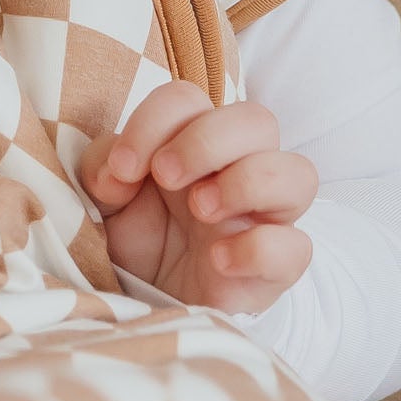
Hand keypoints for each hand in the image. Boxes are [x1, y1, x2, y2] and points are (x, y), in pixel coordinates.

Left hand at [78, 79, 316, 313]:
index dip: (154, 121)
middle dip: (206, 142)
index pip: (189, 99)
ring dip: (246, 183)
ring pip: (298, 174)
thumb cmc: (134, 237)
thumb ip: (102, 167)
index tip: (123, 168)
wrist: (147, 301)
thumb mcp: (102, 198)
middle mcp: (237, 170)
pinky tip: (217, 260)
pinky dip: (259, 248)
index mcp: (192, 142)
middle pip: (258, 120)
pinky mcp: (274, 269)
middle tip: (165, 177)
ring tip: (199, 210)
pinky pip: (298, 248)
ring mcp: (263, 218)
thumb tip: (120, 171)